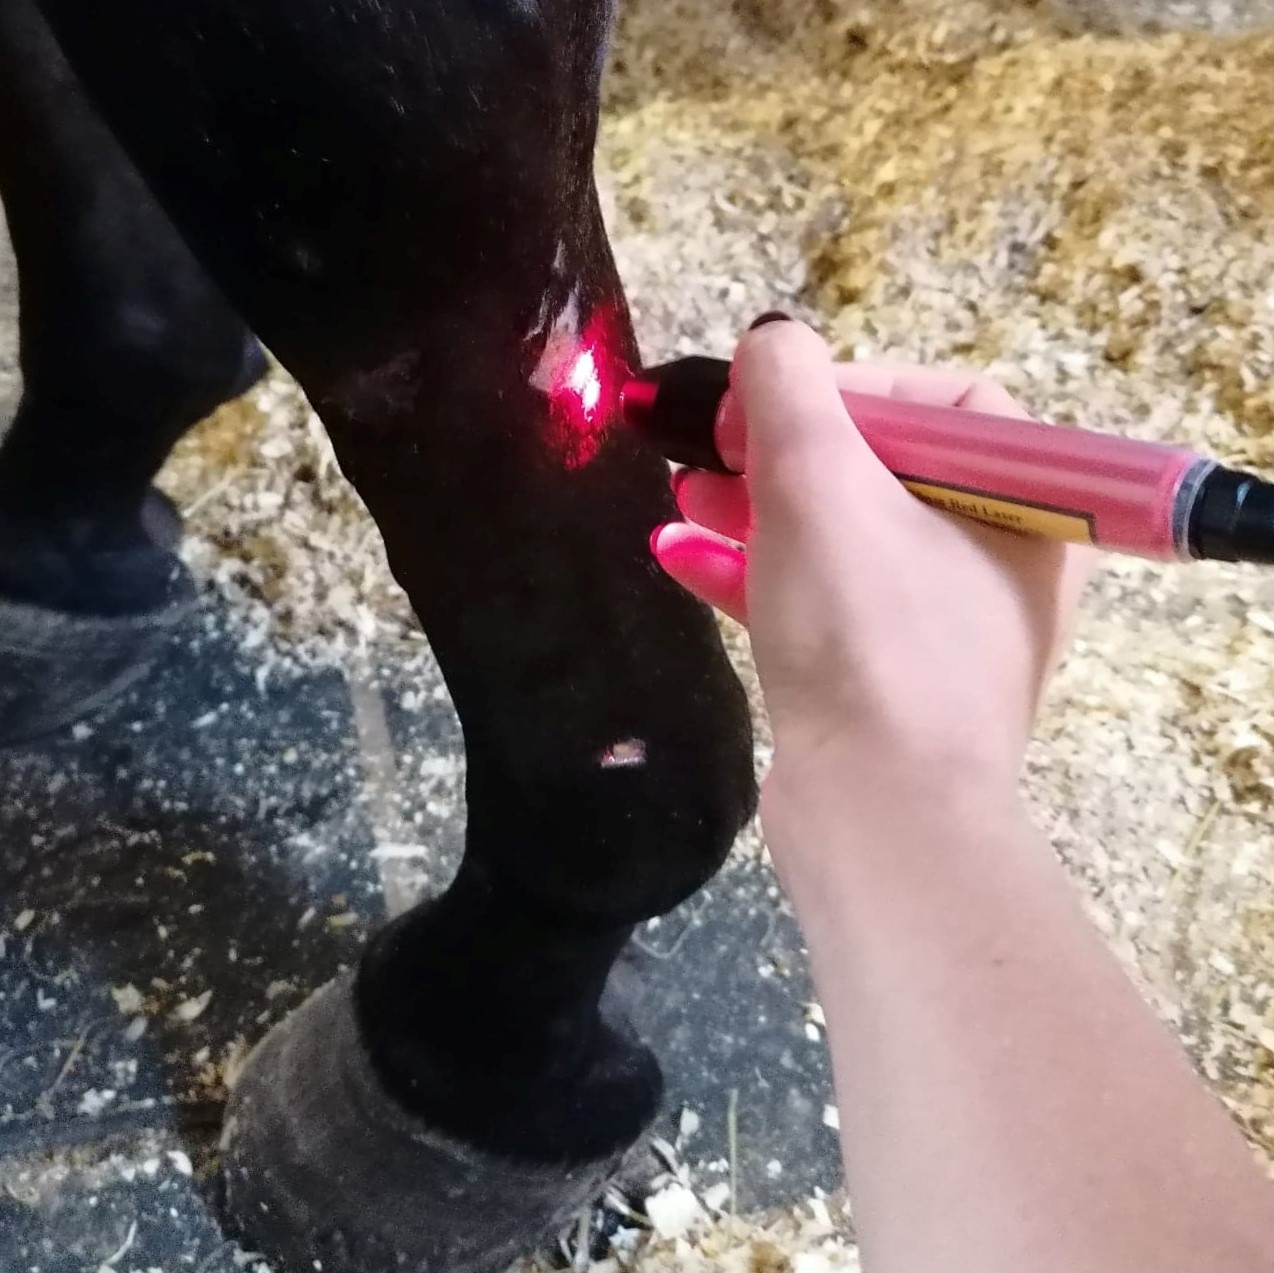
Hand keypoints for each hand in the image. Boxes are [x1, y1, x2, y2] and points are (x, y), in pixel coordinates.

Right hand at [651, 321, 1091, 814]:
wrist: (879, 812)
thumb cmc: (866, 630)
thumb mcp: (817, 481)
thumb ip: (786, 386)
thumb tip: (770, 342)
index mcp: (1023, 504)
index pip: (938, 402)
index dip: (843, 387)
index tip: (762, 406)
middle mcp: (997, 561)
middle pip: (878, 470)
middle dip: (778, 452)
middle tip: (707, 449)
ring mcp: (941, 628)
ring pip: (841, 539)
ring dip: (754, 509)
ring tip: (679, 496)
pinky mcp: (887, 680)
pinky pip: (823, 603)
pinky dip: (757, 573)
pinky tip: (680, 557)